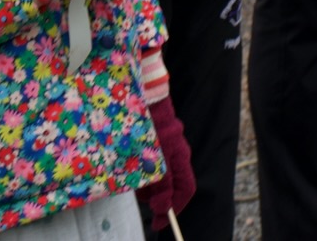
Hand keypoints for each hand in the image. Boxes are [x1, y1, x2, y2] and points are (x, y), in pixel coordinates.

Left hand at [136, 96, 195, 230]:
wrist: (144, 95)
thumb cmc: (151, 125)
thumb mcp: (156, 159)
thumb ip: (162, 184)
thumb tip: (163, 208)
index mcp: (181, 158)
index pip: (185, 190)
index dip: (174, 209)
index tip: (158, 221)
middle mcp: (176, 153)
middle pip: (171, 184)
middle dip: (157, 196)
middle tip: (141, 199)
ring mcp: (165, 146)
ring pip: (160, 173)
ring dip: (148, 184)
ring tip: (133, 182)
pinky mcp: (153, 140)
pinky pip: (151, 162)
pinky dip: (142, 170)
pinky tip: (130, 166)